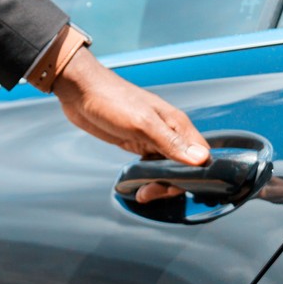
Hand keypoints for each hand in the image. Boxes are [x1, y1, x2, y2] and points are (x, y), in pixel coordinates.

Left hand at [51, 50, 207, 195]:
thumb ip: (170, 143)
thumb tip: (201, 159)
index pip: (201, 157)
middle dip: (171, 184)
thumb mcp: (142, 123)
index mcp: (177, 125)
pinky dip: (148, 177)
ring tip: (142, 192)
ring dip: (159, 183)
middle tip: (149, 191)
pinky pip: (152, 165)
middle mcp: (169, 132)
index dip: (194, 176)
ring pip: (169, 168)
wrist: (81, 91)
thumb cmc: (111, 100)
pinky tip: (137, 184)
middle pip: (185, 167)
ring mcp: (154, 138)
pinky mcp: (139, 143)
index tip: (174, 187)